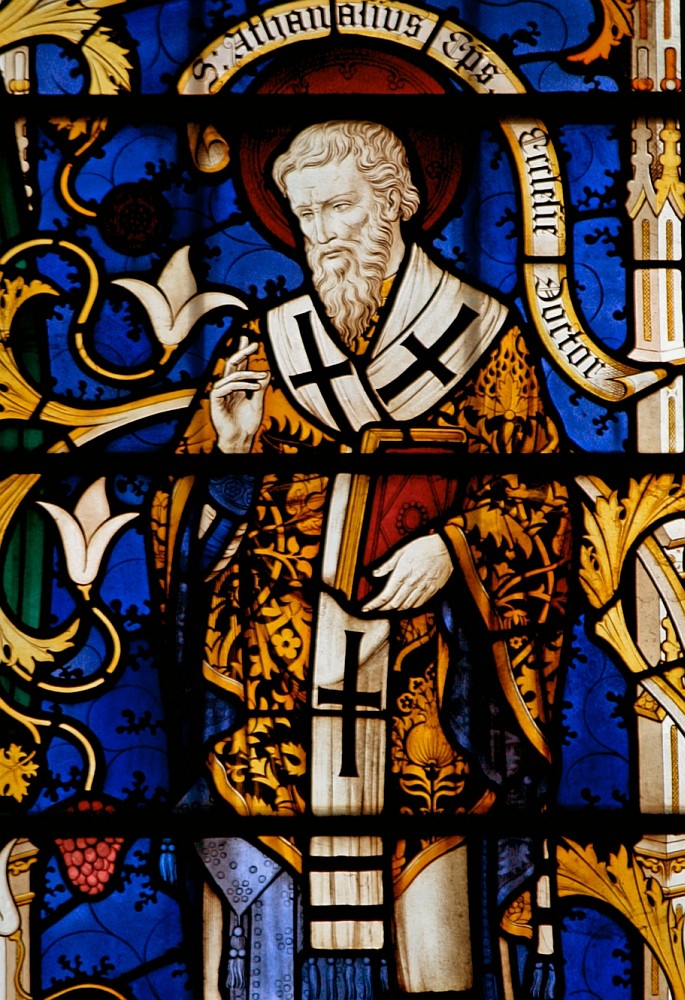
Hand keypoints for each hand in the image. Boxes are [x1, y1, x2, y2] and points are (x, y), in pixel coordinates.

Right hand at [209, 336, 269, 452]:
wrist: (240, 438)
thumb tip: (267, 371)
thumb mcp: (258, 401)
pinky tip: (256, 387)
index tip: (251, 341)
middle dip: (242, 352)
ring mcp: (220, 391)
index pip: (239, 366)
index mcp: (236, 386)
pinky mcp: (215, 398)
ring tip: (263, 375)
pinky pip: (228, 386)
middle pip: (232, 364)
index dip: (243, 353)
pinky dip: (243, 384)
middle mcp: (227, 386)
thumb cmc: (247, 423)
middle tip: (253, 344)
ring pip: (232, 374)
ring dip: (249, 373)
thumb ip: (260, 387)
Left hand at [361, 534, 453, 612]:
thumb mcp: (401, 551)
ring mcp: (423, 589)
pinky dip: (409, 607)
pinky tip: (405, 605)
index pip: (385, 595)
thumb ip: (387, 565)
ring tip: (387, 608)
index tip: (366, 608)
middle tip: (375, 608)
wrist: (447, 548)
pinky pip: (418, 604)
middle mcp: (412, 584)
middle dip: (382, 608)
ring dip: (395, 609)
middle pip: (394, 603)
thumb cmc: (423, 546)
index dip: (374, 604)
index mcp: (403, 574)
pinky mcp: (432, 591)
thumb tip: (374, 573)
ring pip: (406, 606)